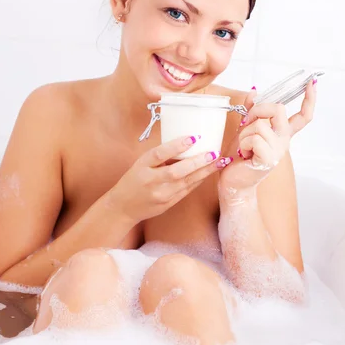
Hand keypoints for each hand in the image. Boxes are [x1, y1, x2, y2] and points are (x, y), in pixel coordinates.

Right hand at [110, 136, 231, 223]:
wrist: (124, 207)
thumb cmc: (134, 180)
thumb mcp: (141, 163)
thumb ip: (160, 156)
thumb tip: (187, 143)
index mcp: (142, 166)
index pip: (159, 154)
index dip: (176, 146)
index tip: (193, 137)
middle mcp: (151, 181)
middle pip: (176, 172)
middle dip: (197, 162)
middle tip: (214, 152)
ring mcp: (160, 194)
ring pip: (186, 182)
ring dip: (205, 171)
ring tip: (220, 161)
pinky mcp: (168, 203)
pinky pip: (187, 190)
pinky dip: (199, 180)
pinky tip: (209, 172)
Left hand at [219, 79, 316, 191]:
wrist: (233, 181)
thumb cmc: (238, 157)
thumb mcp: (244, 129)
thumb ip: (251, 112)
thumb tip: (254, 92)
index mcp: (281, 133)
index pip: (302, 116)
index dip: (309, 99)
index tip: (312, 83)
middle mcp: (283, 141)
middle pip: (279, 109)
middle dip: (258, 110)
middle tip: (246, 122)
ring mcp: (278, 150)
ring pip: (260, 125)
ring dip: (244, 134)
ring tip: (244, 147)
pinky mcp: (269, 159)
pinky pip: (255, 138)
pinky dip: (244, 143)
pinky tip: (245, 154)